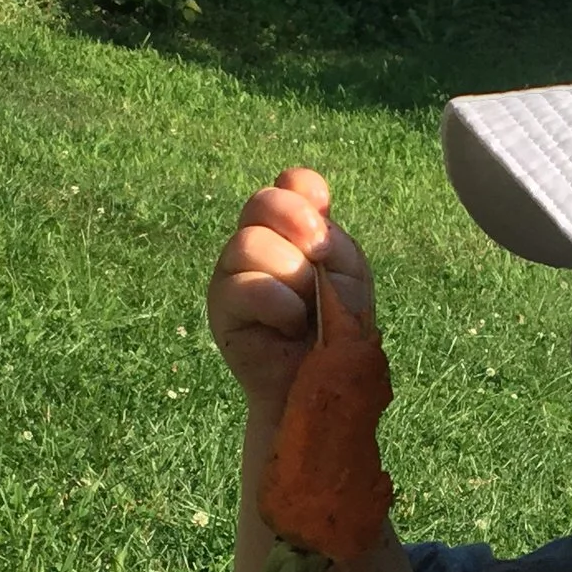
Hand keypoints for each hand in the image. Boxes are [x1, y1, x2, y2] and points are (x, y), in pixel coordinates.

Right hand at [207, 166, 375, 414]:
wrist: (322, 386)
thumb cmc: (337, 332)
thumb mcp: (350, 279)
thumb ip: (334, 242)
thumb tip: (311, 218)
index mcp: (294, 231)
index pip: (290, 185)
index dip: (304, 191)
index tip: (322, 217)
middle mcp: (259, 243)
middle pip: (262, 202)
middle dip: (296, 222)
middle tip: (317, 256)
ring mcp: (234, 273)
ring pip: (250, 243)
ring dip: (291, 275)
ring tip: (305, 308)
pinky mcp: (221, 306)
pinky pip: (247, 286)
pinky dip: (280, 305)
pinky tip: (290, 327)